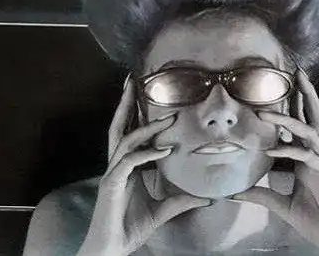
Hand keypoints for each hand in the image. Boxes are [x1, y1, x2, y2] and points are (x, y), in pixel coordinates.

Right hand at [77, 77, 210, 255]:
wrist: (111, 250)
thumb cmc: (130, 228)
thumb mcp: (162, 211)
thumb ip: (181, 201)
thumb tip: (208, 198)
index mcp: (125, 166)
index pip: (128, 131)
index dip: (132, 112)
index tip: (141, 92)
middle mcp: (117, 165)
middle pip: (118, 127)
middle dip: (124, 103)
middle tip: (131, 80)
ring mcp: (112, 174)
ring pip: (126, 141)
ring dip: (146, 128)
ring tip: (168, 118)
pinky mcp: (112, 186)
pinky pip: (129, 163)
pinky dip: (147, 154)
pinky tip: (165, 150)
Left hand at [232, 70, 318, 255]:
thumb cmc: (316, 220)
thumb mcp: (281, 205)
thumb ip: (262, 194)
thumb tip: (235, 191)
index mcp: (307, 157)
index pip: (301, 124)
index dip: (294, 105)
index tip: (283, 86)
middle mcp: (317, 155)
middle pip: (314, 117)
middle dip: (306, 94)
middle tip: (297, 71)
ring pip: (310, 132)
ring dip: (290, 118)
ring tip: (267, 110)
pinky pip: (309, 158)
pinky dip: (291, 151)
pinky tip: (273, 150)